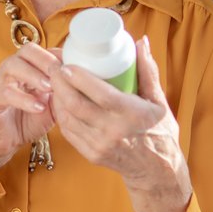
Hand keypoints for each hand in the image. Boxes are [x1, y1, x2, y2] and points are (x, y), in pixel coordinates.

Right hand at [0, 43, 59, 189]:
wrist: (6, 142)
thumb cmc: (30, 119)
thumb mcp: (53, 104)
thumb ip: (64, 90)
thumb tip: (86, 79)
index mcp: (26, 66)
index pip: (41, 49)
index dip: (57, 54)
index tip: (73, 65)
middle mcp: (10, 69)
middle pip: (26, 51)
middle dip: (45, 60)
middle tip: (60, 73)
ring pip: (12, 67)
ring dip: (34, 76)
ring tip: (50, 88)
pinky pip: (5, 93)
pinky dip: (23, 99)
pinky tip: (38, 107)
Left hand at [50, 36, 190, 211]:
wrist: (156, 170)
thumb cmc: (159, 131)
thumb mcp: (159, 101)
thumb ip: (148, 71)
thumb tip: (141, 42)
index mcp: (131, 114)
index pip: (100, 94)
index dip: (79, 78)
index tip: (67, 63)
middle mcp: (113, 131)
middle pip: (76, 105)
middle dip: (60, 84)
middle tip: (54, 67)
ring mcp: (100, 145)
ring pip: (68, 118)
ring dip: (57, 98)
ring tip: (53, 81)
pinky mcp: (91, 154)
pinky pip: (69, 132)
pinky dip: (62, 114)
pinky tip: (59, 101)